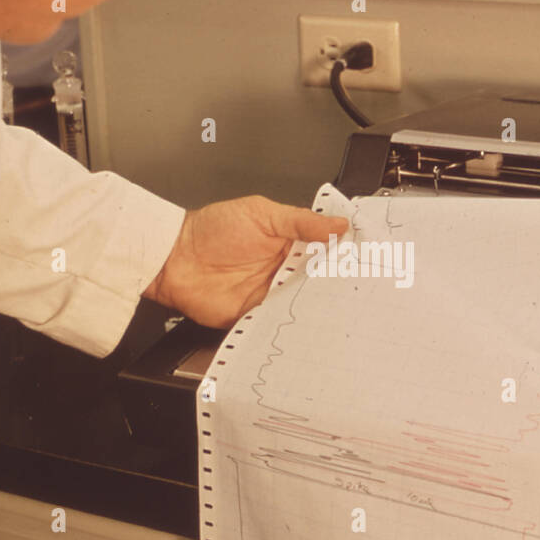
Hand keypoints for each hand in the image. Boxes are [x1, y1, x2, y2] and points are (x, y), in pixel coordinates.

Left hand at [144, 195, 347, 327]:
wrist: (175, 258)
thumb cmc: (210, 230)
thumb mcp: (261, 213)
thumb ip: (300, 221)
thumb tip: (338, 224)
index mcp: (290, 243)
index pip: (326, 252)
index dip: (344, 257)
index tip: (364, 260)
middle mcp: (283, 271)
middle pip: (319, 283)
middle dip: (335, 286)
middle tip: (353, 288)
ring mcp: (270, 295)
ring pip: (303, 305)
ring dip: (316, 308)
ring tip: (335, 309)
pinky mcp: (256, 317)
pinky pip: (278, 324)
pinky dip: (289, 326)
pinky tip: (303, 325)